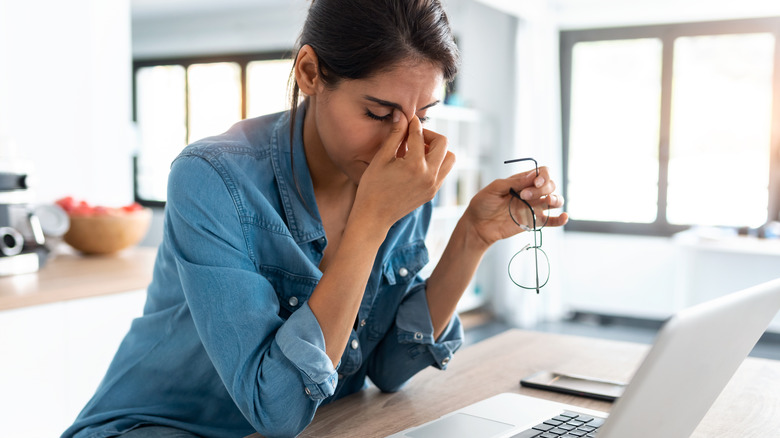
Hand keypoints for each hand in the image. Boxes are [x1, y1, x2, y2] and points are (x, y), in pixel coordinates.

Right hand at [352, 110, 455, 230]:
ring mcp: (433, 186)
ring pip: (449, 158)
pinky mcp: (433, 192)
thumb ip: (395, 135)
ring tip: (418, 150)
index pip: (419, 135)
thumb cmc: (372, 187)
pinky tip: (417, 163)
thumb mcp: (381, 158)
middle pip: (443, 143)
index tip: (407, 119)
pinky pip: (443, 171)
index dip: (412, 123)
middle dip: (429, 135)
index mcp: (415, 165)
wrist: (374, 217)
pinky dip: (436, 162)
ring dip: (437, 150)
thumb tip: (402, 115)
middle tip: (414, 136)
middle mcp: (429, 175)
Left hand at [463, 166, 567, 247]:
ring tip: (548, 201)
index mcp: (522, 181)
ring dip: (556, 199)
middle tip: (524, 196)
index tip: (535, 182)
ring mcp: (534, 207)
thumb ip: (513, 182)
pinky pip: (552, 220)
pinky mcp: (534, 222)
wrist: (478, 225)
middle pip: (550, 185)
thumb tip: (532, 175)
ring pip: (555, 200)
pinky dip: (560, 219)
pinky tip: (563, 217)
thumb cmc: (483, 204)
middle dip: (542, 188)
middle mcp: (531, 192)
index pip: (542, 173)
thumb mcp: (494, 188)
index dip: (543, 176)